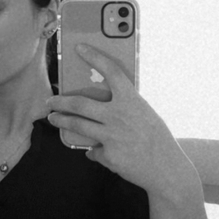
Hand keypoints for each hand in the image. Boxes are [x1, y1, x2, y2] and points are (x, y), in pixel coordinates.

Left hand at [47, 44, 197, 198]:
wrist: (168, 170)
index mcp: (132, 101)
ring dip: (61, 121)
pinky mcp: (109, 155)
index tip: (79, 47)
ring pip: (77, 124)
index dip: (95, 57)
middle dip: (61, 101)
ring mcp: (113, 136)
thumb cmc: (156, 138)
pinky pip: (93, 150)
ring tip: (53, 118)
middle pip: (81, 103)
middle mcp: (120, 116)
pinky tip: (94, 151)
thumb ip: (123, 107)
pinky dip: (93, 150)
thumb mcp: (144, 114)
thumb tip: (100, 104)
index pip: (111, 72)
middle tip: (50, 101)